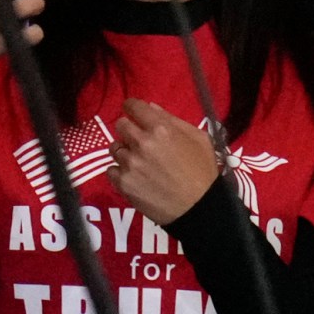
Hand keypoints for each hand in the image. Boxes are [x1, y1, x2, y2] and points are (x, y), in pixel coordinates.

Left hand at [109, 99, 220, 225]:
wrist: (198, 206)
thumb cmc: (202, 170)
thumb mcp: (198, 138)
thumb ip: (172, 120)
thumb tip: (149, 107)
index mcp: (161, 129)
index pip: (133, 106)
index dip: (132, 107)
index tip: (134, 112)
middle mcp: (141, 143)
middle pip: (120, 125)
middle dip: (129, 130)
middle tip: (140, 140)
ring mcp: (129, 163)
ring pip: (115, 148)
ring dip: (125, 151)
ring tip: (141, 162)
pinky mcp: (122, 182)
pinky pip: (111, 169)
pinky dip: (120, 171)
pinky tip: (136, 176)